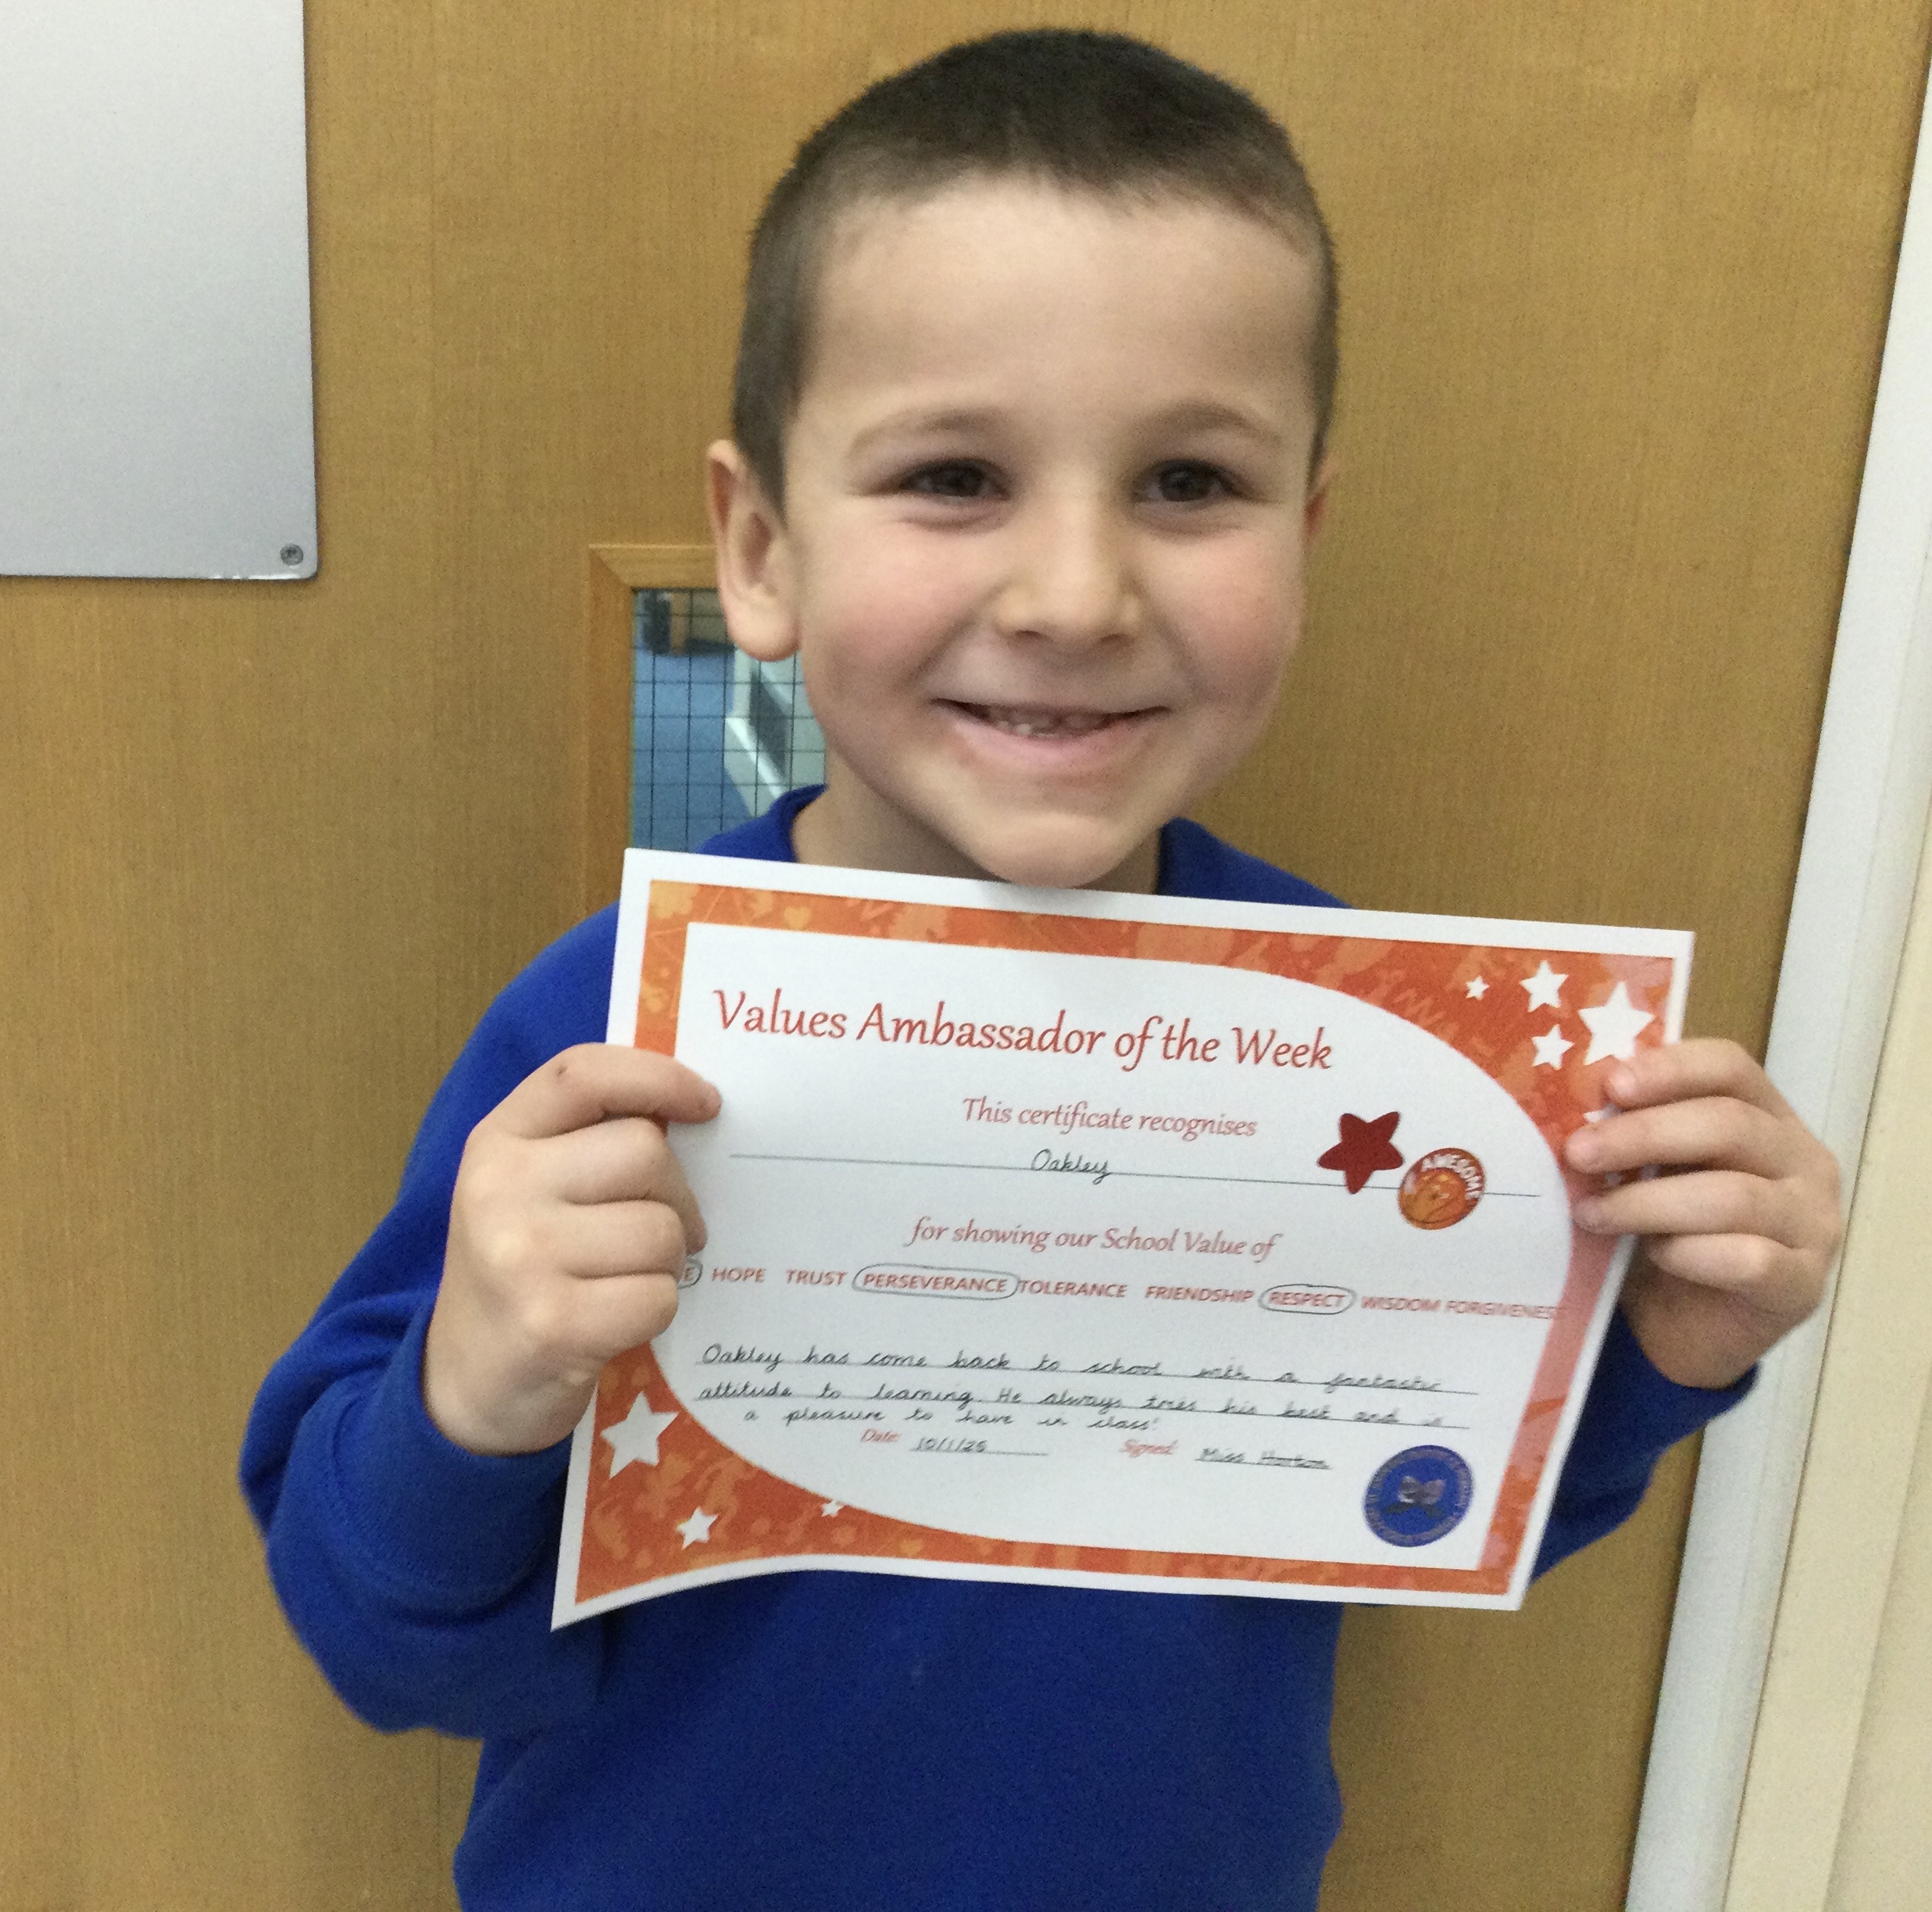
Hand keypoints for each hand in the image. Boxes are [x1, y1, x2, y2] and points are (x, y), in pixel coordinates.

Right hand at [423, 1044, 720, 1453]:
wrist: (463, 1384)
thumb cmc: (521, 1271)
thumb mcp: (530, 1188)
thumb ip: (590, 1140)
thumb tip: (696, 1113)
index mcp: (498, 1140)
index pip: (584, 1072)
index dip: (657, 1077)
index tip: (706, 1104)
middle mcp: (499, 1188)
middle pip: (645, 1152)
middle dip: (676, 1194)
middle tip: (666, 1228)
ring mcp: (520, 1257)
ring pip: (661, 1229)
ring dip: (669, 1260)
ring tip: (632, 1277)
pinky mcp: (552, 1325)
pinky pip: (657, 1295)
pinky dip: (657, 1310)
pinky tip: (621, 1319)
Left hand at [1564, 1039, 1840, 1390]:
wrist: (1686, 1326)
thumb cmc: (1665, 1228)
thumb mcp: (1650, 1170)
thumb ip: (1633, 1132)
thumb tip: (1566, 1101)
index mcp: (1767, 1116)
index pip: (1731, 1068)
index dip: (1671, 1069)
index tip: (1611, 1085)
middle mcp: (1803, 1162)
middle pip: (1730, 1126)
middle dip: (1645, 1136)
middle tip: (1578, 1152)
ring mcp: (1812, 1225)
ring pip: (1733, 1197)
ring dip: (1649, 1203)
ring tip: (1591, 1213)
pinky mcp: (1803, 1285)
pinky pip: (1749, 1260)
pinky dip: (1690, 1254)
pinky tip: (1653, 1256)